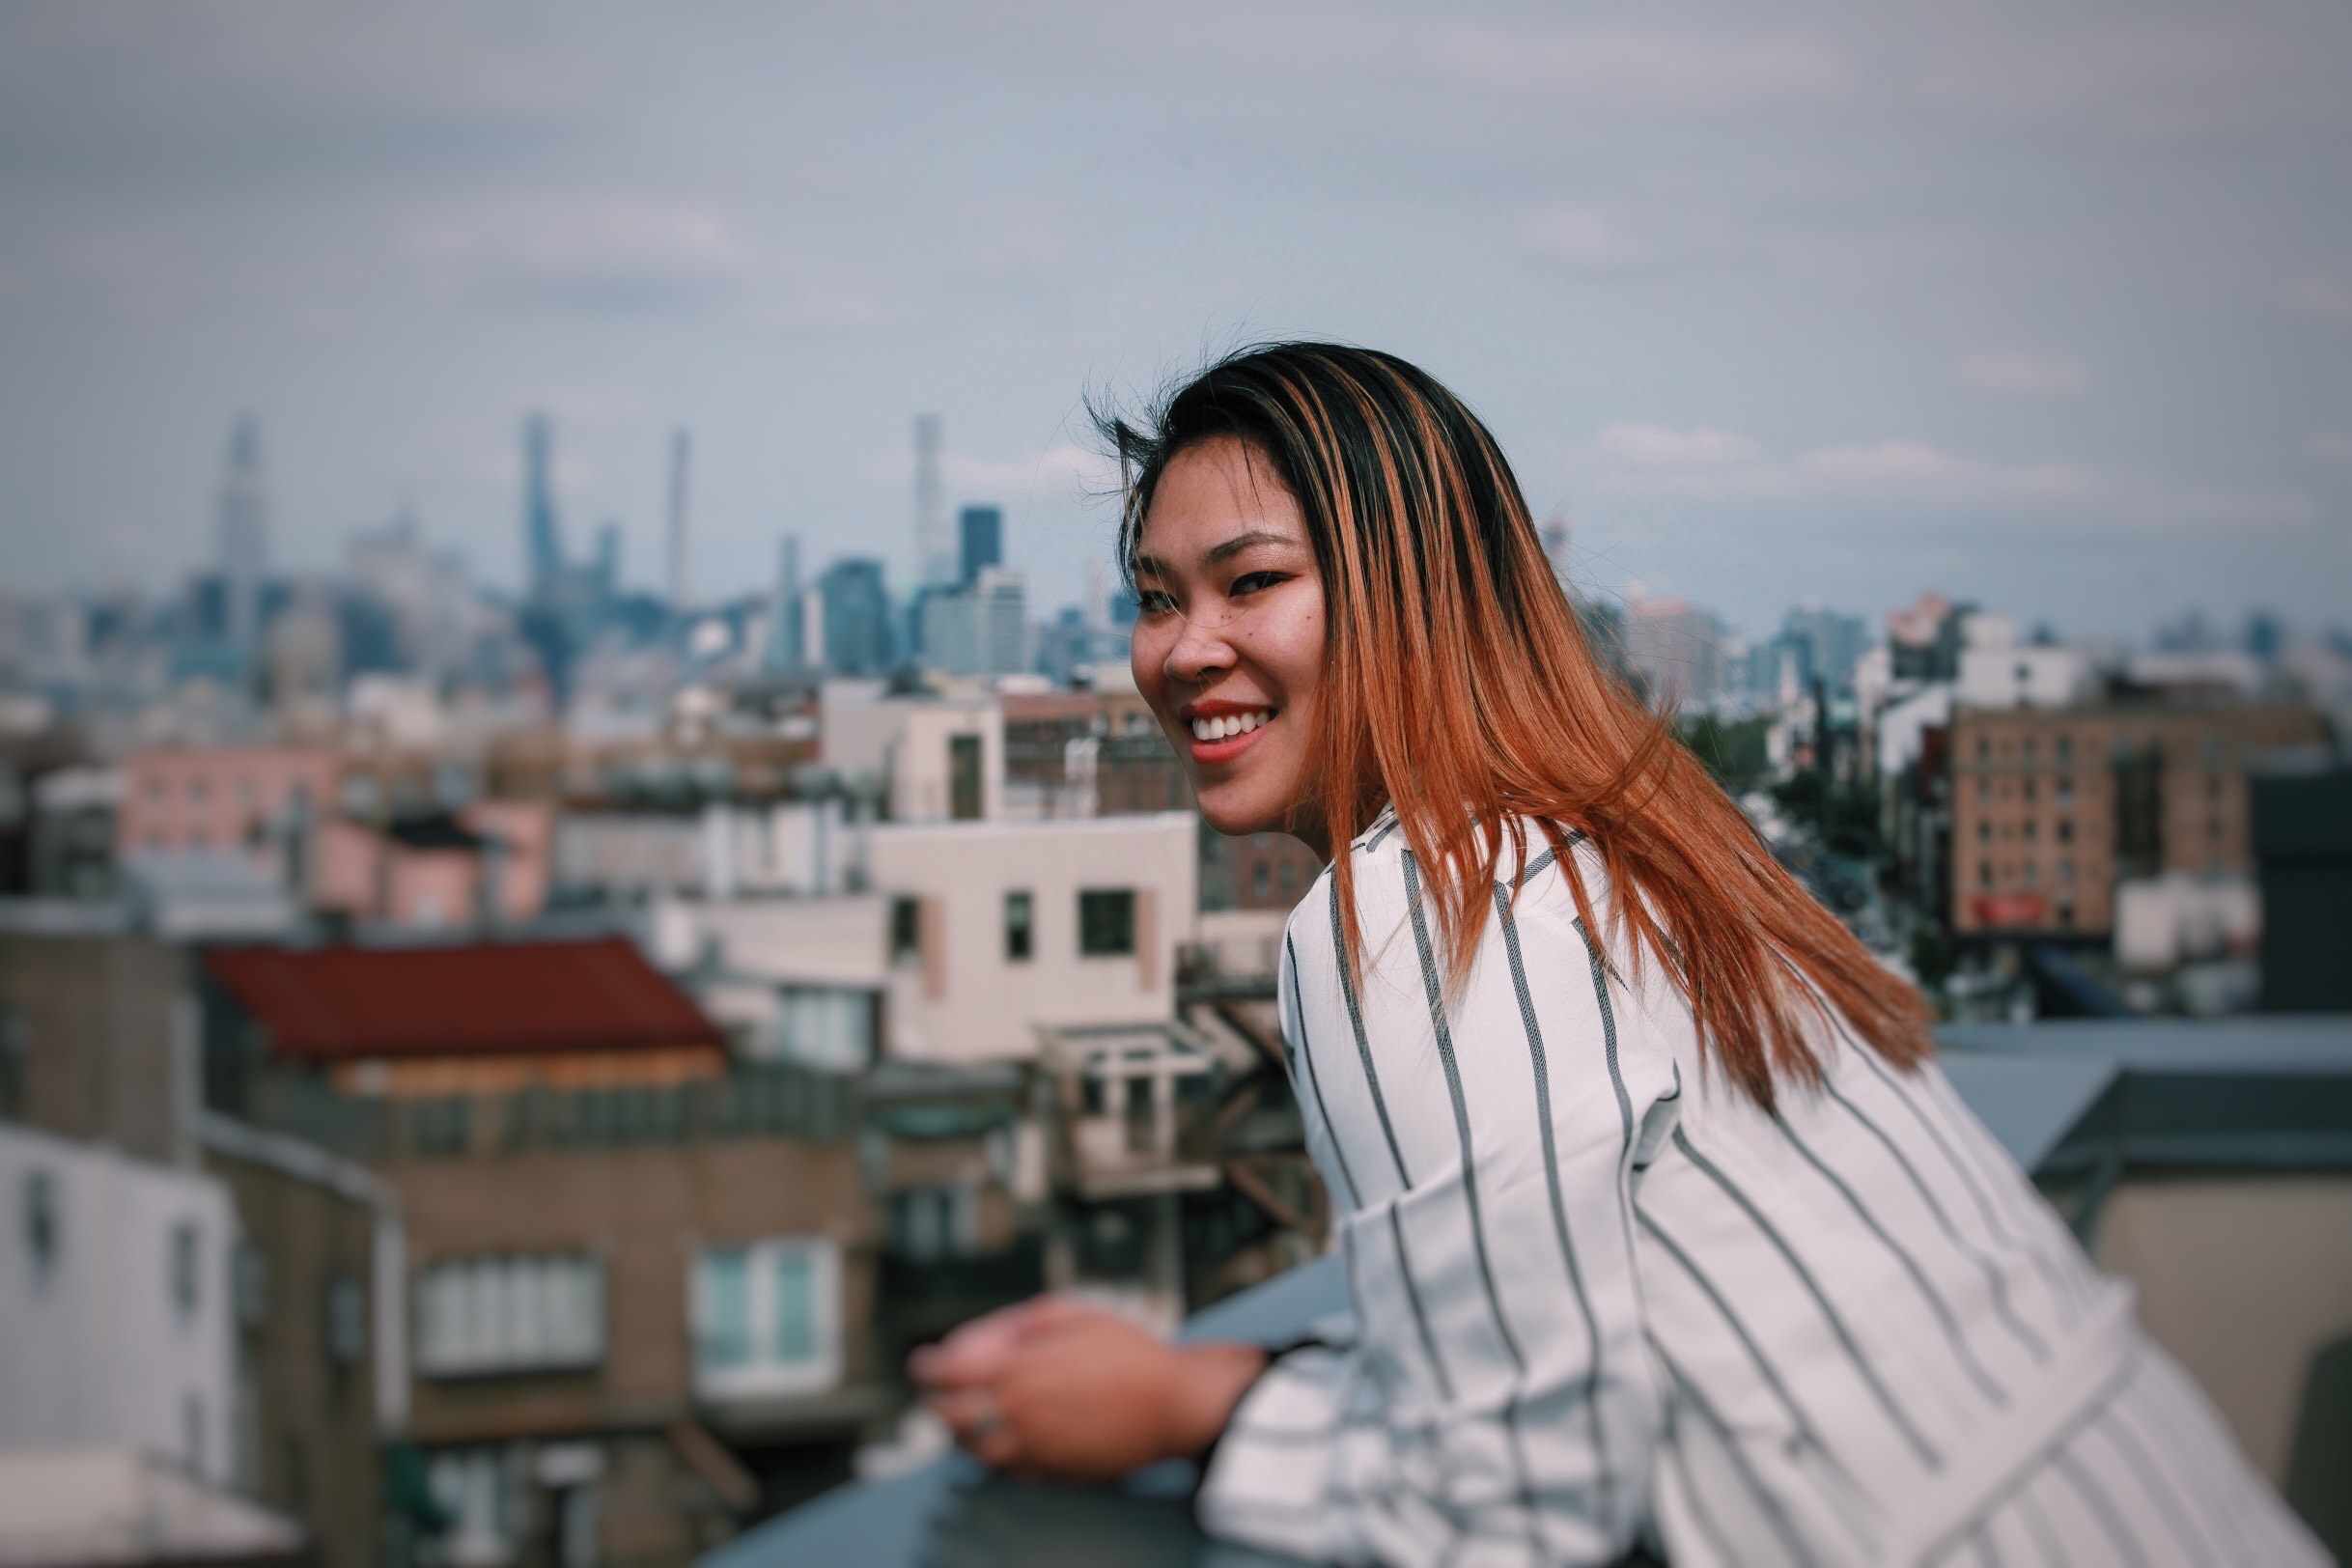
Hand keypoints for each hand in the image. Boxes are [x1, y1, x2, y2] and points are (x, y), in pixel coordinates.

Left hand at [909, 1297, 1268, 1483]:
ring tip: (963, 1423)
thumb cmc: (1128, 1354)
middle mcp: (1017, 1413)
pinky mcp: (1053, 1472)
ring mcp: (1034, 1448)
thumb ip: (1022, 1324)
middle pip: (953, 1417)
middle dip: (937, 1403)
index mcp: (1017, 1370)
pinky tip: (1001, 1444)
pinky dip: (996, 1457)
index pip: (948, 1374)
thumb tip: (988, 1336)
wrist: (1171, 1403)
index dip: (928, 1367)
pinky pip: (1009, 1470)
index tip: (922, 1364)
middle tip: (936, 1395)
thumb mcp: (1074, 1314)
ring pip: (977, 1450)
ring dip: (962, 1435)